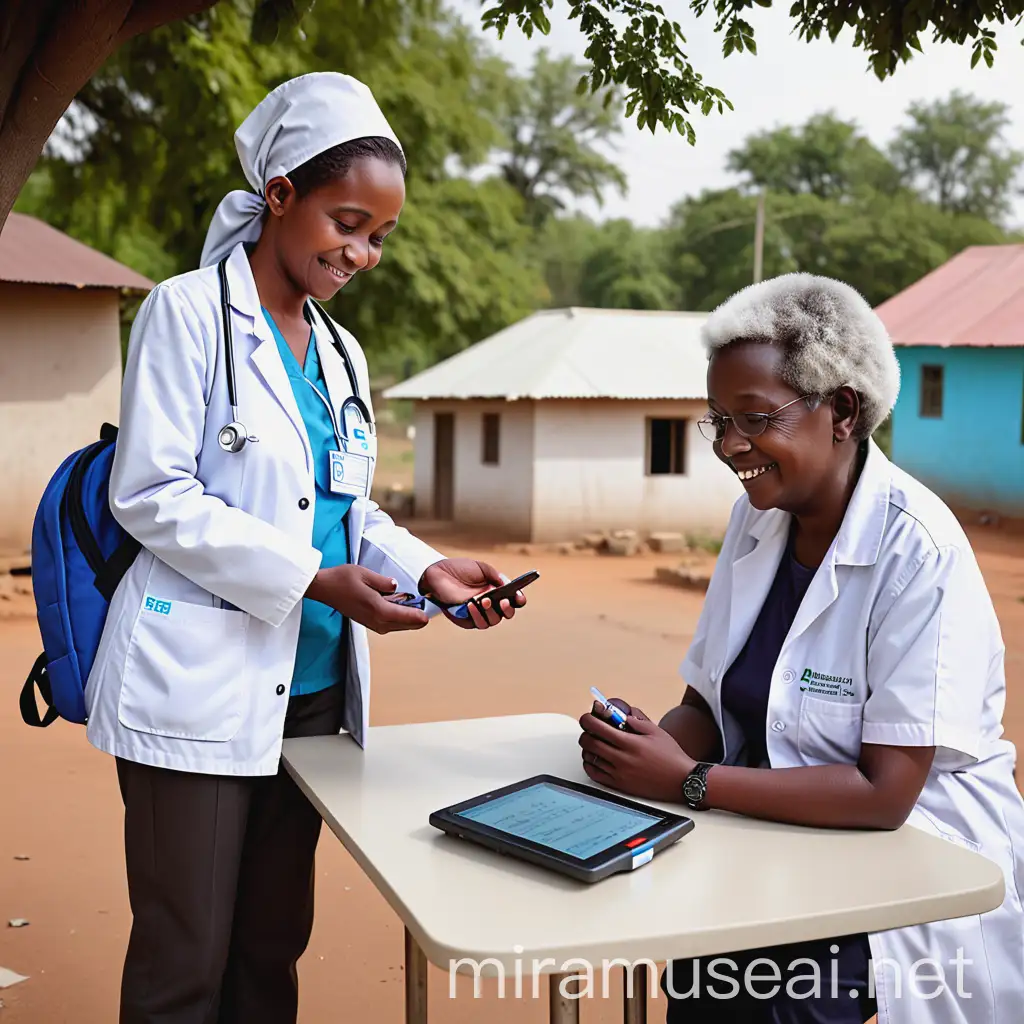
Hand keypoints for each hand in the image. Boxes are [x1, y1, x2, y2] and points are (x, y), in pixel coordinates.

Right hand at [305, 565, 428, 633]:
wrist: (324, 588)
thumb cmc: (342, 579)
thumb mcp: (366, 574)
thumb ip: (385, 582)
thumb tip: (396, 587)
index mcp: (379, 610)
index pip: (409, 618)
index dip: (422, 614)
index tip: (431, 607)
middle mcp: (378, 621)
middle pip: (407, 626)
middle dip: (419, 617)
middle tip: (427, 605)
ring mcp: (373, 624)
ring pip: (399, 626)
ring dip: (409, 619)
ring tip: (417, 605)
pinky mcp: (369, 623)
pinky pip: (390, 624)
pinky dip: (399, 618)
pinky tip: (401, 607)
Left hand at [419, 558, 525, 629]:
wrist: (439, 573)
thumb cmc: (459, 569)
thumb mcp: (481, 568)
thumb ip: (495, 576)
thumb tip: (507, 585)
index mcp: (496, 590)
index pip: (513, 599)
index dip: (519, 600)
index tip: (519, 597)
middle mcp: (490, 603)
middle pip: (507, 613)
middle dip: (509, 609)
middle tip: (504, 601)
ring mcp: (479, 613)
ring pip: (494, 620)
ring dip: (493, 613)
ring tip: (485, 600)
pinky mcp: (466, 619)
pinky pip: (477, 623)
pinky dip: (477, 615)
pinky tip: (472, 604)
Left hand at [578, 703, 695, 801]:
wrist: (681, 781)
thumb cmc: (671, 756)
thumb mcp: (656, 731)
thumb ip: (636, 720)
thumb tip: (621, 715)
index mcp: (630, 743)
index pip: (597, 728)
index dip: (587, 720)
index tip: (587, 718)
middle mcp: (622, 759)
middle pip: (589, 743)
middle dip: (585, 732)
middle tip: (590, 729)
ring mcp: (619, 774)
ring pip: (589, 758)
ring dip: (587, 748)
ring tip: (594, 743)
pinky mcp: (619, 785)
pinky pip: (595, 774)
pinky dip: (590, 764)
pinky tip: (595, 759)